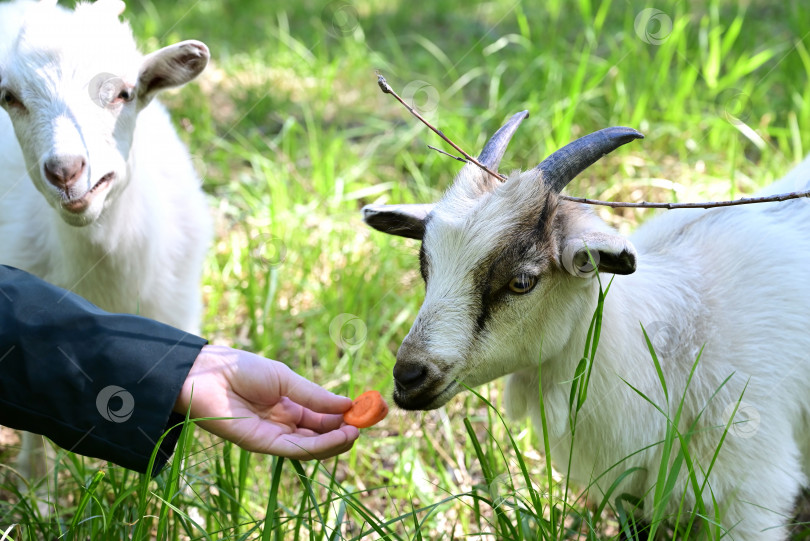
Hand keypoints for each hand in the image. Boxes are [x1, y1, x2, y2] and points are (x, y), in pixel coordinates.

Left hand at [174, 344, 358, 459]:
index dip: (344, 416)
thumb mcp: (286, 379)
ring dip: (336, 442)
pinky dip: (319, 446)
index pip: (322, 417)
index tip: (365, 412)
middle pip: (320, 435)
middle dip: (344, 431)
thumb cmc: (242, 369)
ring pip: (312, 446)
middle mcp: (284, 423)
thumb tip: (347, 404)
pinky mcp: (263, 445)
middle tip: (364, 425)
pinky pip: (296, 450)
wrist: (207, 374)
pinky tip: (337, 436)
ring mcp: (274, 435)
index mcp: (289, 405)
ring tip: (356, 432)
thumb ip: (314, 396)